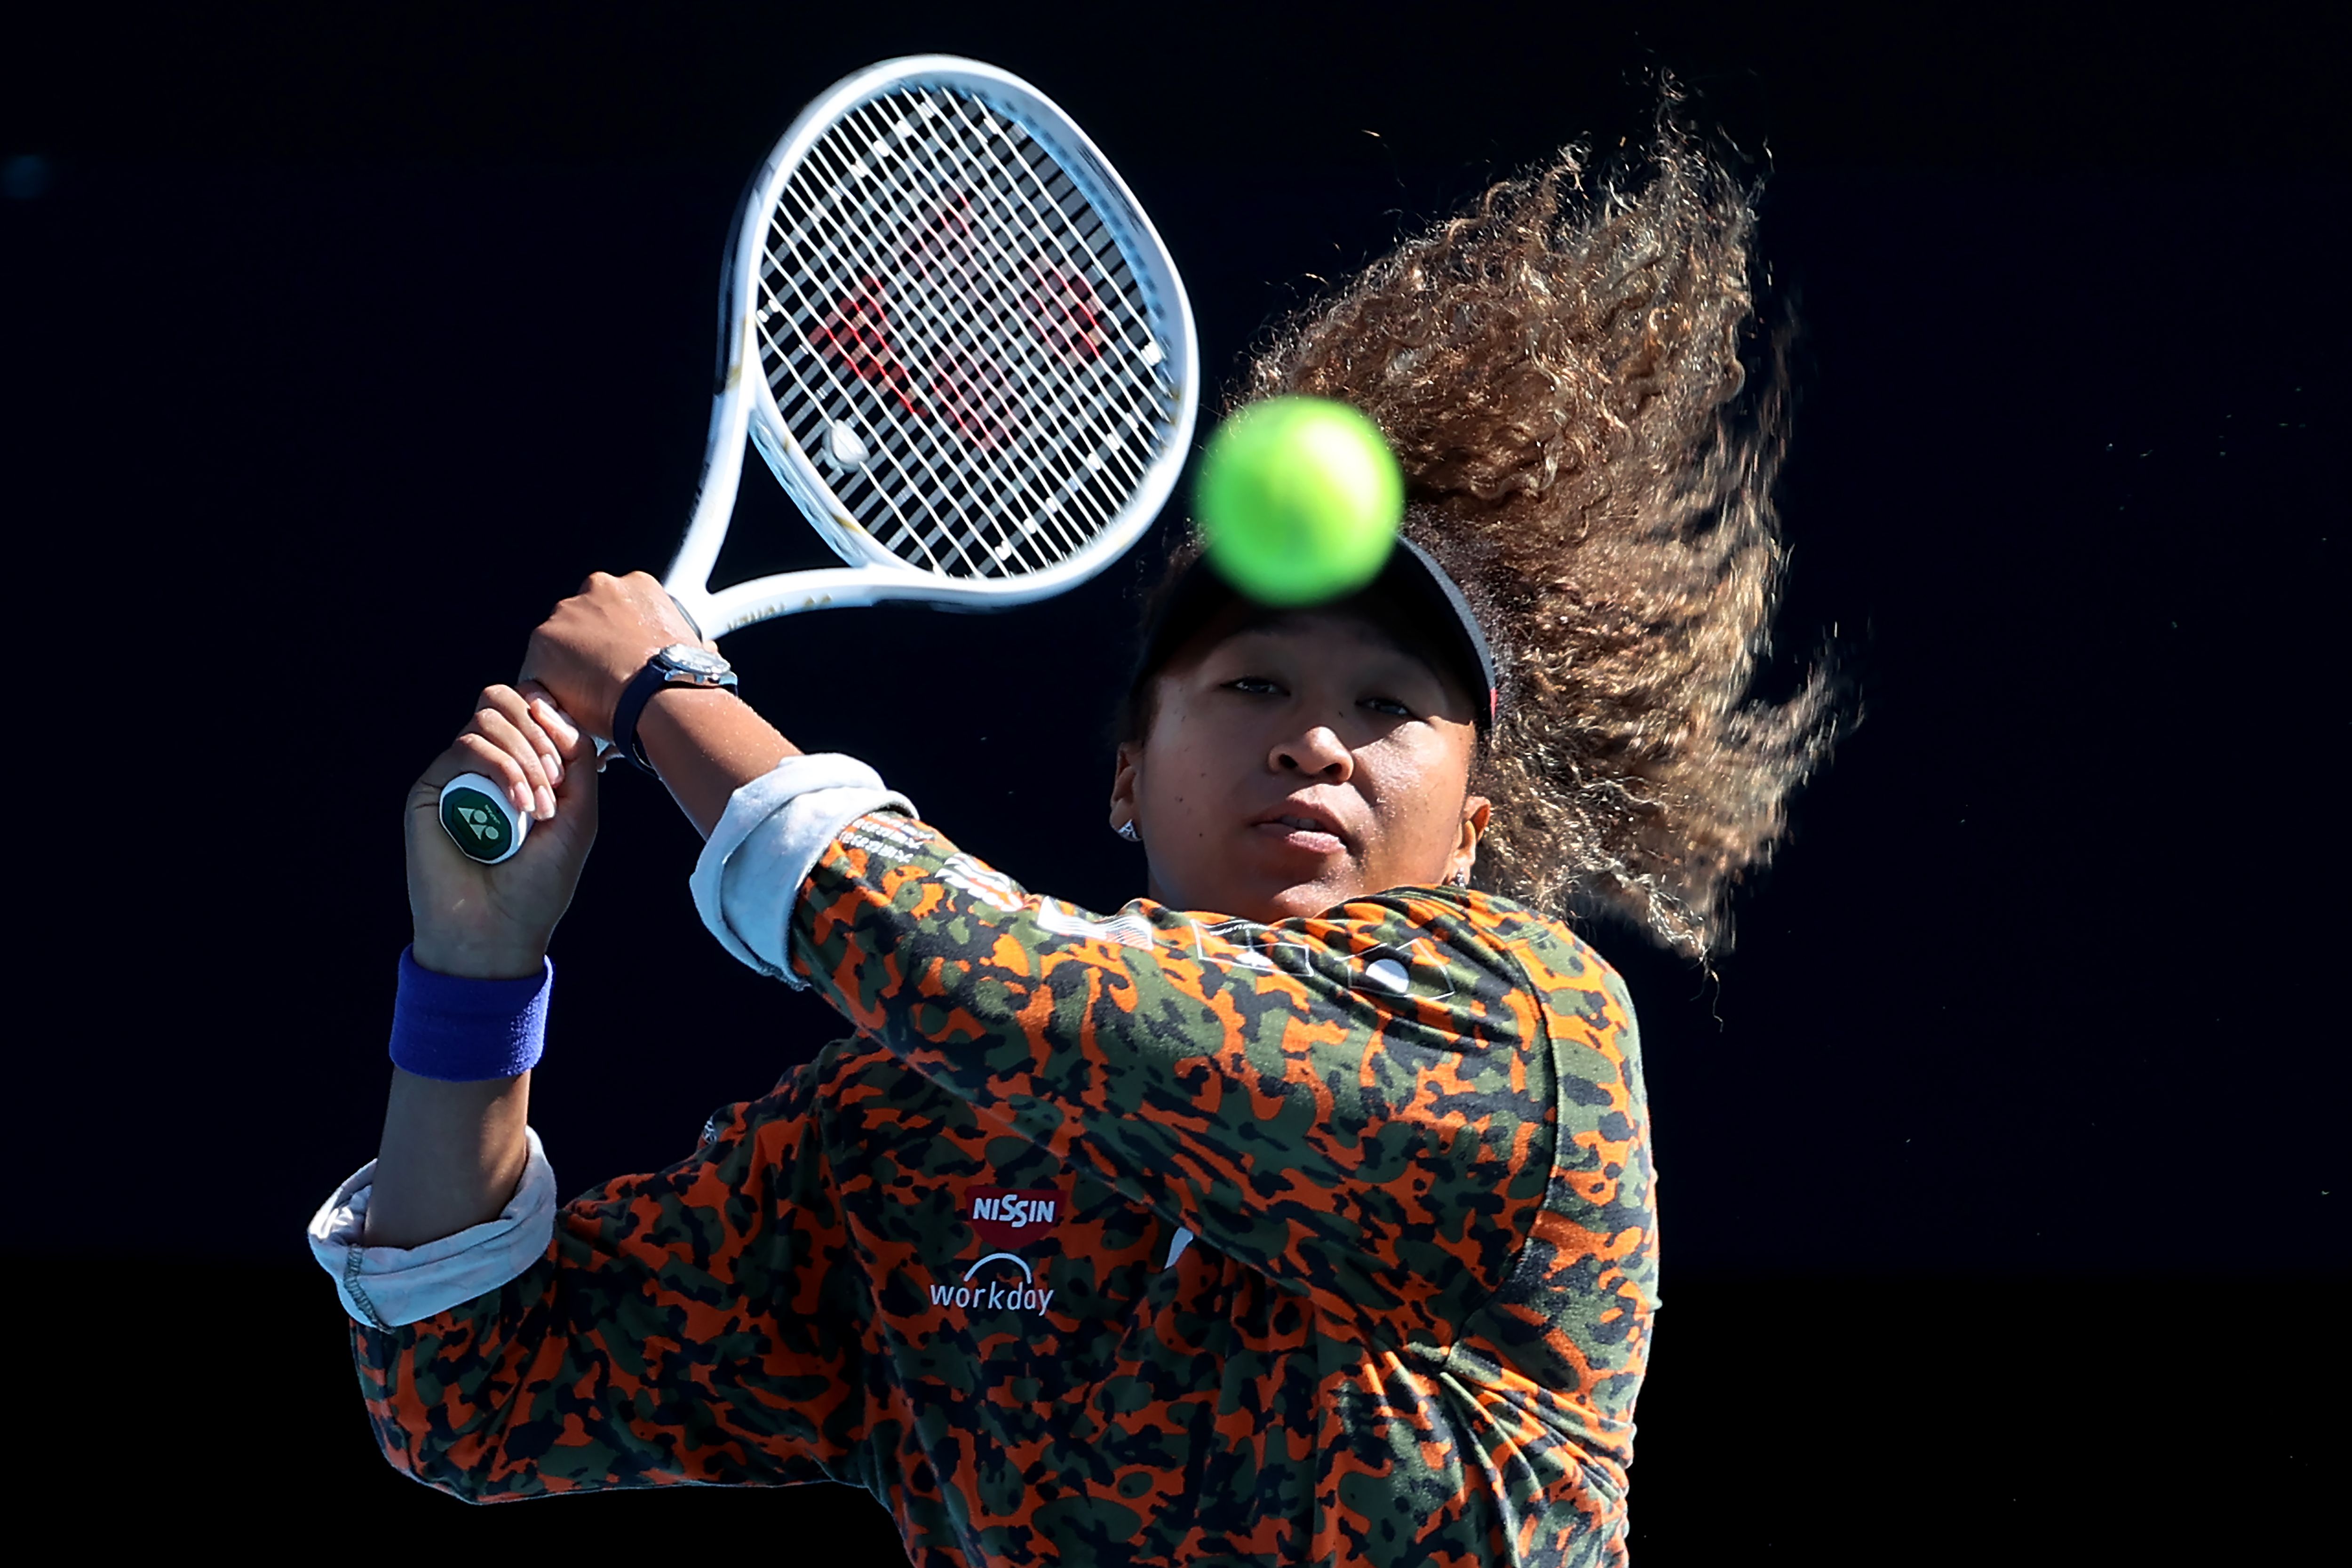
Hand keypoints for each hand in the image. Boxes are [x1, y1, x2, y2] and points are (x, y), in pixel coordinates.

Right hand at [406, 683, 598, 978]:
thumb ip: (576, 757)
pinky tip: (518, 806)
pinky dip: (503, 769)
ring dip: (525, 757)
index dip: (554, 719)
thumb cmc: (540, 881)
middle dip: (540, 735)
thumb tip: (546, 707)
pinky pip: (467, 747)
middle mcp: (487, 763)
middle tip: (555, 785)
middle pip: (506, 699)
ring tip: (539, 808)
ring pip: (489, 719)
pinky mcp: (432, 787)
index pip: (531, 706)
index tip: (569, 767)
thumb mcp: (579, 816)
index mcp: (522, 765)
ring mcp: (458, 773)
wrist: (498, 930)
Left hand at [519, 571, 710, 740]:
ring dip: (569, 670)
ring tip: (590, 703)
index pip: (615, 611)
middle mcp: (600, 588)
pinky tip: (572, 710)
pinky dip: (550, 690)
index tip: (622, 662)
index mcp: (638, 586)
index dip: (617, 641)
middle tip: (606, 684)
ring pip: (559, 644)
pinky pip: (538, 669)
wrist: (663, 695)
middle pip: (584, 621)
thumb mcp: (695, 647)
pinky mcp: (544, 639)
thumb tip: (705, 651)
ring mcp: (569, 611)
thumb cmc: (685, 678)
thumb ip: (681, 641)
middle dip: (591, 650)